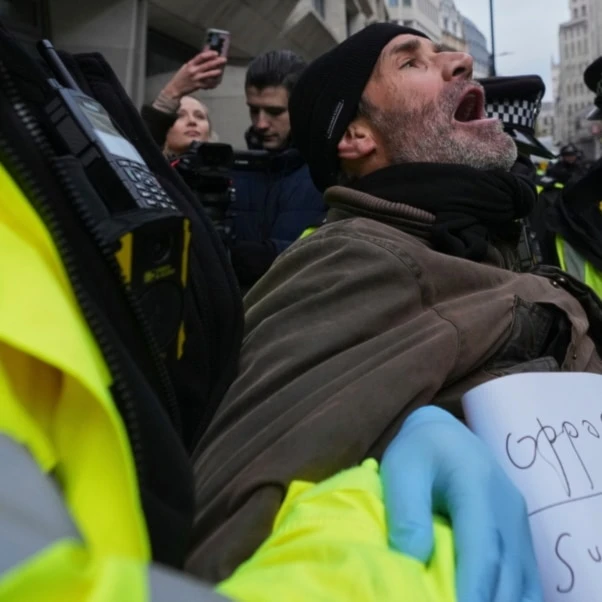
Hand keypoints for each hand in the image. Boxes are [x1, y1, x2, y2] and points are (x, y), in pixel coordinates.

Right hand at [162, 51, 226, 98]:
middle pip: (207, 65)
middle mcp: (194, 70)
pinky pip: (208, 84)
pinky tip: (216, 82)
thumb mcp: (187, 67)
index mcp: (191, 64)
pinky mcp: (198, 86)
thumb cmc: (182, 76)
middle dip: (217, 62)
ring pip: (209, 74)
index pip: (201, 56)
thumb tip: (206, 58)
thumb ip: (195, 63)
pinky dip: (213, 83)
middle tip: (224, 60)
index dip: (210, 54)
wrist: (176, 87)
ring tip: (220, 71)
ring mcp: (196, 78)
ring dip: (216, 72)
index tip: (216, 53)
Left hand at [381, 406, 542, 601]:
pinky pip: (528, 582)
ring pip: (523, 584)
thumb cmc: (419, 452)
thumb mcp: (401, 470)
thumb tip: (414, 559)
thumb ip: (407, 512)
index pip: (482, 550)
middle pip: (506, 575)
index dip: (473, 591)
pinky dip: (513, 601)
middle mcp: (509, 511)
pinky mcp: (522, 540)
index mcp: (478, 488)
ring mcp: (521, 527)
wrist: (445, 434)